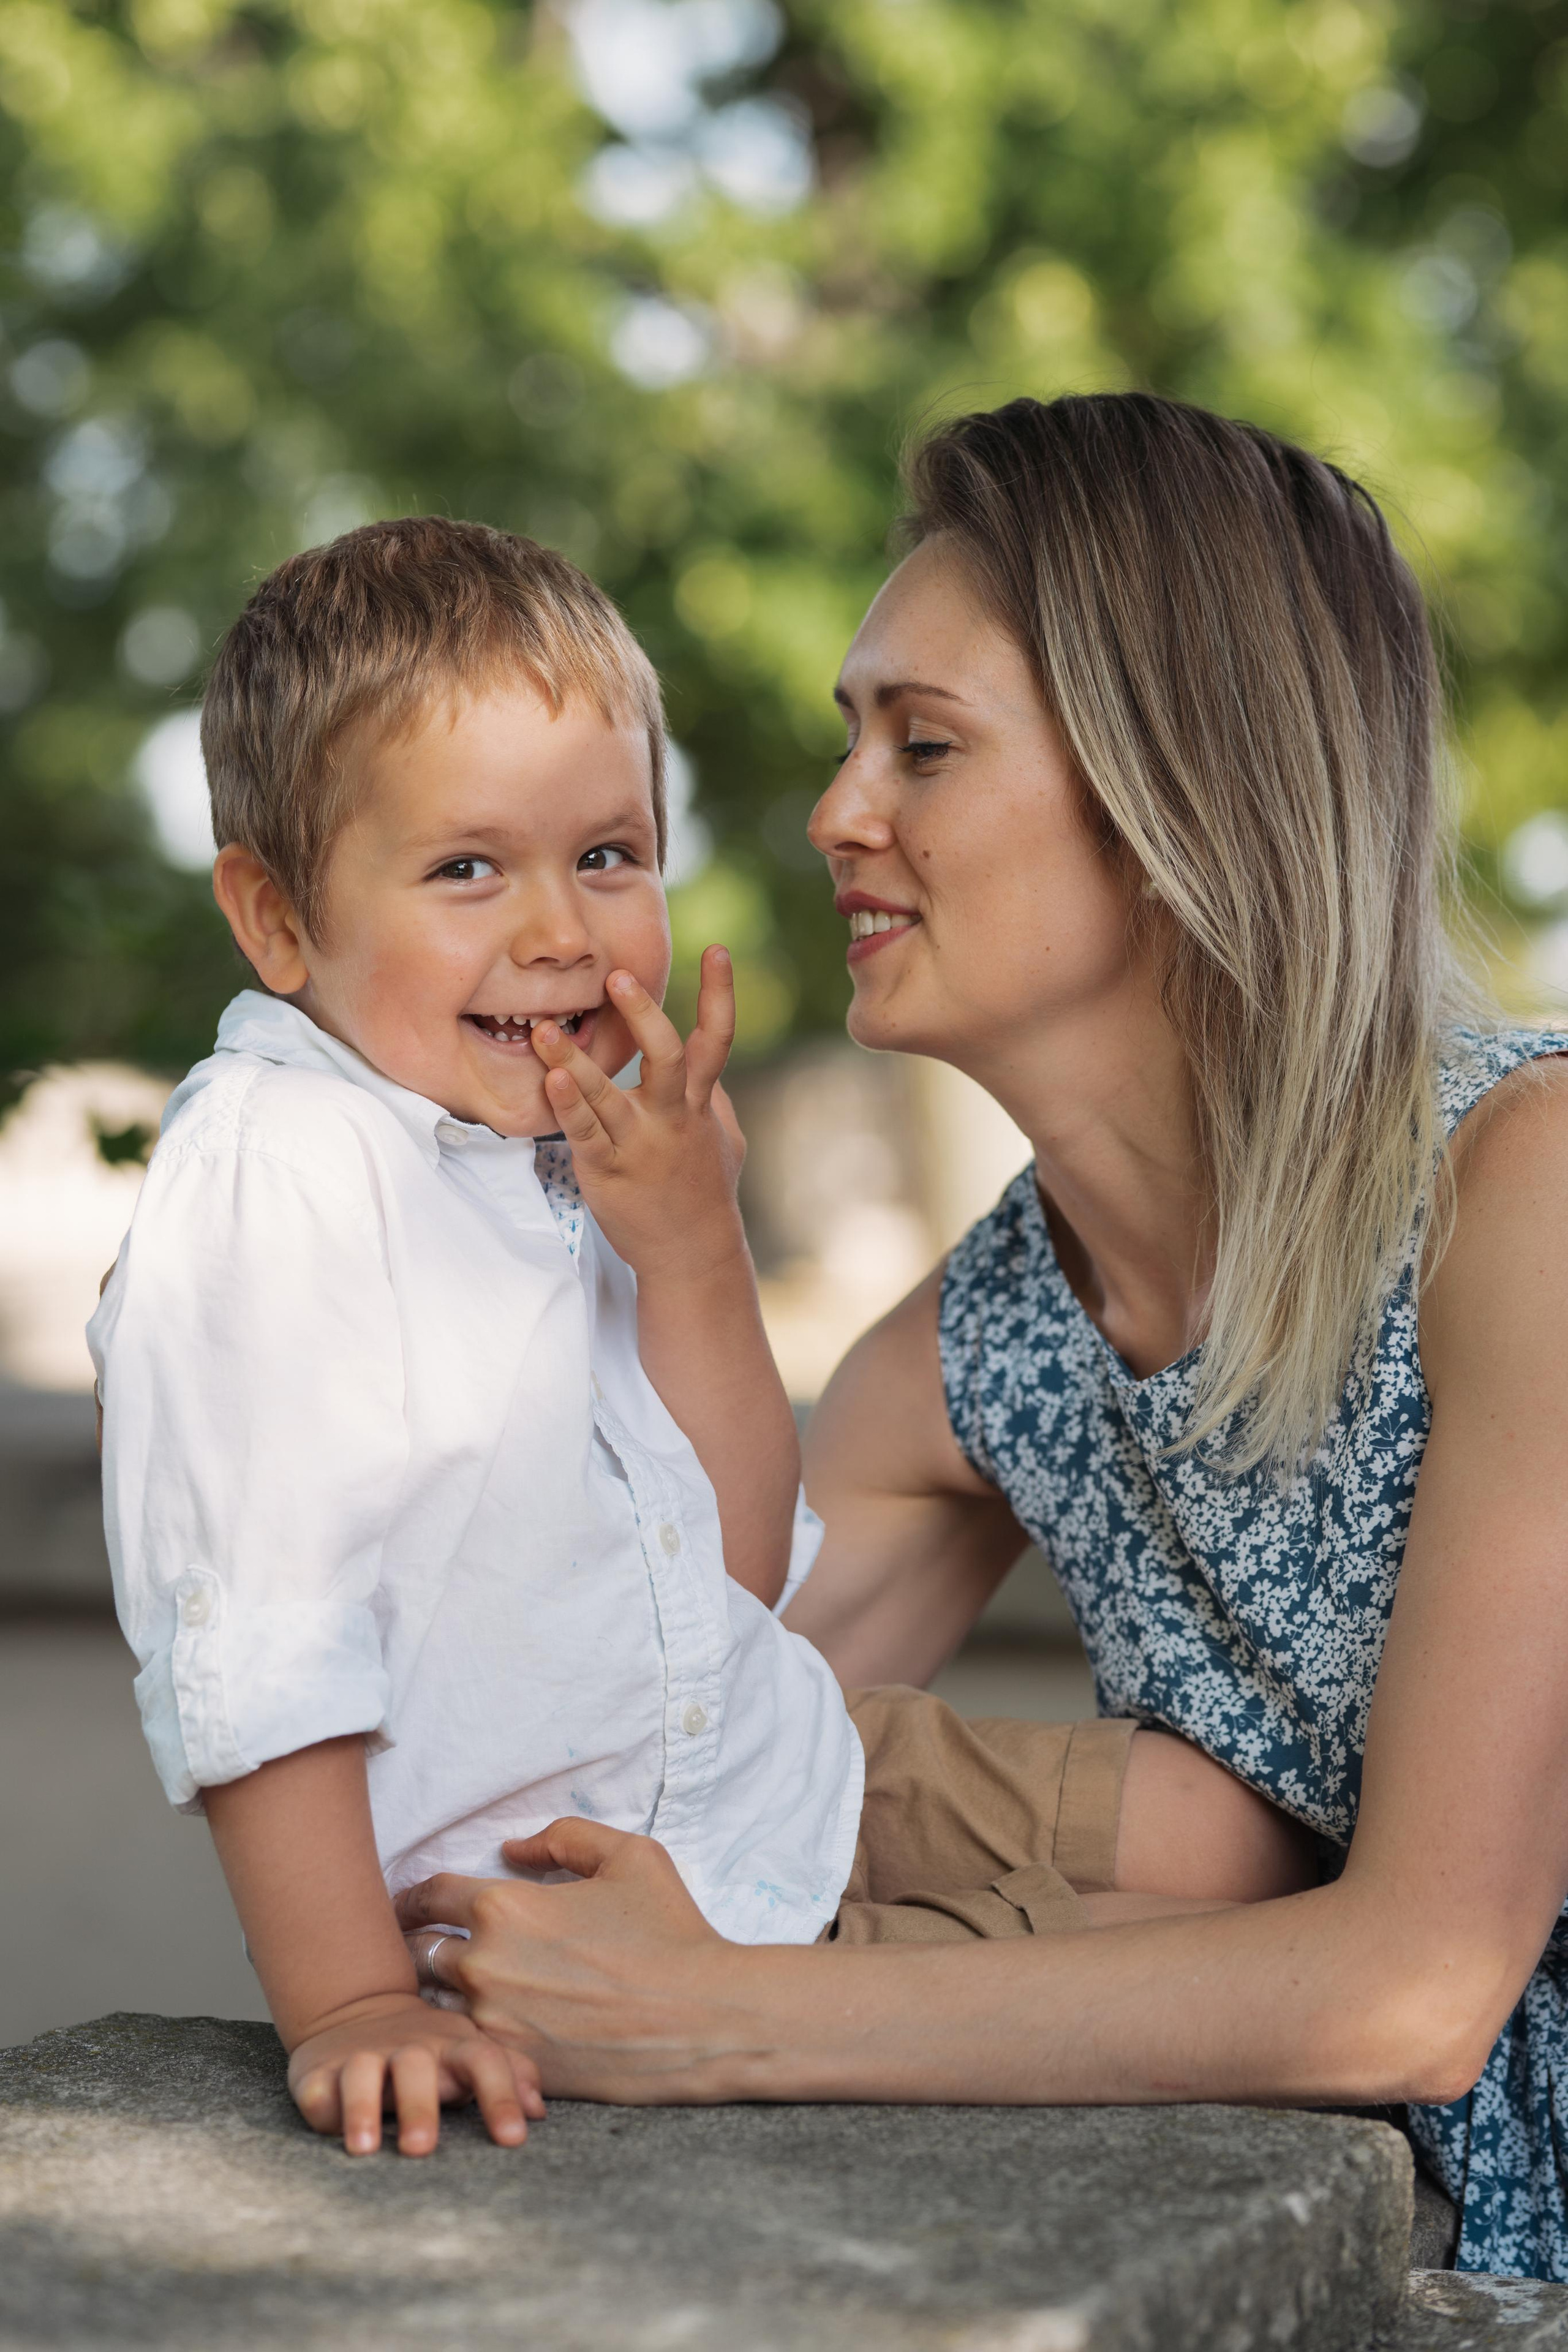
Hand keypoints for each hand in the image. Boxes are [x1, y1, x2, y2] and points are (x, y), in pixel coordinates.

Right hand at [287, 1990, 544, 2155]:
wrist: (356, 2011)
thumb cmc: (430, 2050)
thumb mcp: (469, 2053)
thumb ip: (509, 2075)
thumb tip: (538, 2111)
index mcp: (452, 2046)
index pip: (485, 2061)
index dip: (502, 2095)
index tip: (515, 2139)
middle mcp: (408, 2050)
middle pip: (417, 2067)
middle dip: (420, 2106)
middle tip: (422, 2149)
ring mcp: (361, 2057)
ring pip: (361, 2074)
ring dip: (363, 2109)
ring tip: (365, 2149)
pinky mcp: (320, 2072)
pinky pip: (318, 2089)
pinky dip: (323, 2106)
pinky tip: (328, 2124)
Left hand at [395, 1822, 737, 2102]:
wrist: (702, 2017)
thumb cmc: (669, 1930)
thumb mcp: (628, 1855)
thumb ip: (564, 1837)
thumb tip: (513, 1848)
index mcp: (503, 1907)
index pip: (429, 1895)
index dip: (415, 1896)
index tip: (413, 1903)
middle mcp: (484, 1966)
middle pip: (417, 1952)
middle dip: (414, 1945)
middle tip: (416, 1945)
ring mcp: (493, 2023)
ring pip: (434, 2005)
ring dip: (438, 1995)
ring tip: (445, 1991)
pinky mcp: (511, 2067)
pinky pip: (465, 2048)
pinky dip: (463, 2037)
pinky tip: (477, 2030)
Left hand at [530, 946, 745, 1284]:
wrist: (691, 1255)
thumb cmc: (706, 1194)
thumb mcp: (725, 1140)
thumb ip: (714, 1099)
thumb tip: (711, 1070)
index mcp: (700, 1104)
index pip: (718, 1039)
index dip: (721, 993)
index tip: (717, 949)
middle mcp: (672, 1118)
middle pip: (667, 1056)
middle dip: (644, 1014)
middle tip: (619, 975)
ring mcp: (640, 1146)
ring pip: (608, 1096)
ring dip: (575, 1060)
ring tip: (543, 1028)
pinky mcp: (607, 1172)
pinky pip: (584, 1134)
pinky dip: (568, 1106)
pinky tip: (550, 1080)